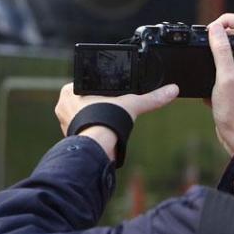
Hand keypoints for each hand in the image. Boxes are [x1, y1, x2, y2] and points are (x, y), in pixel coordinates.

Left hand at [55, 82, 179, 161]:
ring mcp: (63, 123)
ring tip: (105, 123)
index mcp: (70, 91)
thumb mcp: (133, 104)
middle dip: (95, 107)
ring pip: (80, 118)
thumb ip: (152, 98)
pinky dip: (90, 133)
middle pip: (82, 102)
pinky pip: (80, 132)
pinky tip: (101, 133)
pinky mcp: (69, 137)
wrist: (97, 147)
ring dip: (92, 120)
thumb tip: (171, 90)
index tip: (110, 97)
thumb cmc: (106, 121)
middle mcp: (62, 106)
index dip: (99, 91)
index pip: (86, 85)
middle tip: (109, 110)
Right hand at [208, 14, 233, 155]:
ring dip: (216, 51)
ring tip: (207, 63)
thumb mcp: (225, 78)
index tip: (211, 29)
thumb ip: (221, 51)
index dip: (228, 20)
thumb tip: (215, 29)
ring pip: (231, 47)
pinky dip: (215, 64)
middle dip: (220, 34)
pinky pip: (227, 61)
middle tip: (206, 45)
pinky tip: (210, 77)